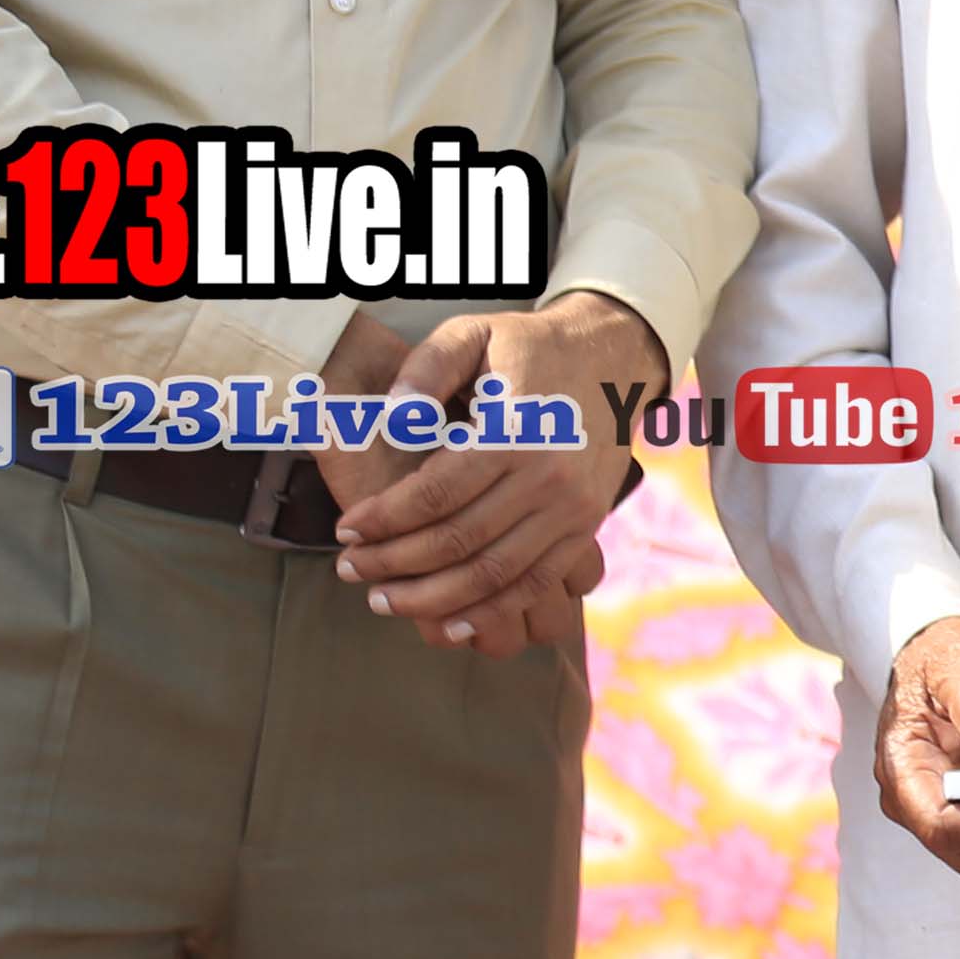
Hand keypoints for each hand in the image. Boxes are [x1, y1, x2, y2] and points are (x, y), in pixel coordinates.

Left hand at [331, 291, 661, 654]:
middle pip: (458, 541)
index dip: (384, 519)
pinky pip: (534, 583)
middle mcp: (551, 478)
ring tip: (382, 600)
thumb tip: (393, 416)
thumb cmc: (531, 347)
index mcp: (518, 432)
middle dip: (393, 562)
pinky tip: (448, 625)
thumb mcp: (474, 334)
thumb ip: (427, 367)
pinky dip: (490, 612)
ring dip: (432, 598)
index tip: (345, 529)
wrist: (614, 356)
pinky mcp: (585, 528)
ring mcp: (572, 510)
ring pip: (493, 574)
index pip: (436, 494)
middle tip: (349, 569)